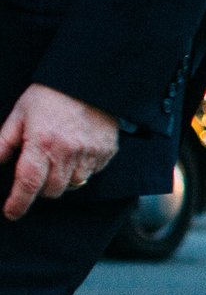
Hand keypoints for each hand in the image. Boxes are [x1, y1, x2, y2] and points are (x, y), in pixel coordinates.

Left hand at [0, 85, 120, 220]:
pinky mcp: (107, 152)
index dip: (17, 203)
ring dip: (62, 180)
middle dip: (40, 188)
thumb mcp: (19, 116)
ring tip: (58, 161)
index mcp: (42, 144)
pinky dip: (82, 170)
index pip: (28, 184)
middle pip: (51, 190)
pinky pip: (92, 173)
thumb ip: (3, 143)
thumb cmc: (49, 97)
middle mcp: (67, 153)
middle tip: (37, 173)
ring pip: (73, 185)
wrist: (88, 81)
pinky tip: (76, 153)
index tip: (11, 213)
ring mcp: (90, 154)